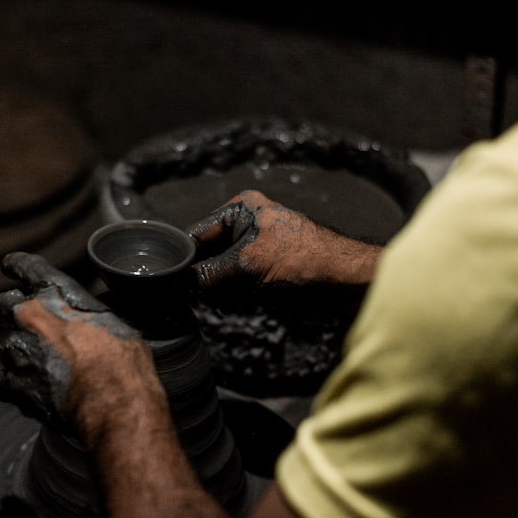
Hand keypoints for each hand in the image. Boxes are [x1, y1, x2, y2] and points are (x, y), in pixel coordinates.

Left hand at [0, 252, 151, 431]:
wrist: (112, 399)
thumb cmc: (121, 360)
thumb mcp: (111, 323)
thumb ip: (86, 318)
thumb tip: (87, 328)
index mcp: (55, 294)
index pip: (25, 268)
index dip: (15, 266)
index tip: (8, 266)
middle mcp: (28, 318)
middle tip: (0, 316)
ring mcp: (17, 353)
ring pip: (7, 351)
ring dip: (20, 359)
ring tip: (44, 374)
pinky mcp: (13, 385)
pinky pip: (5, 384)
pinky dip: (17, 389)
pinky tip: (36, 395)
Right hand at [186, 190, 380, 308]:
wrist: (346, 286)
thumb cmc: (304, 263)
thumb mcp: (249, 264)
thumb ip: (209, 274)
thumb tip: (181, 286)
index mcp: (240, 210)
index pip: (196, 234)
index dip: (184, 258)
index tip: (171, 283)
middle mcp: (245, 227)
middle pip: (205, 255)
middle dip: (201, 278)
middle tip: (194, 297)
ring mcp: (254, 253)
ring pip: (217, 275)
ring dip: (215, 292)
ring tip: (220, 301)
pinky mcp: (263, 276)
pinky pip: (233, 288)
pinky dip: (229, 300)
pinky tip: (232, 306)